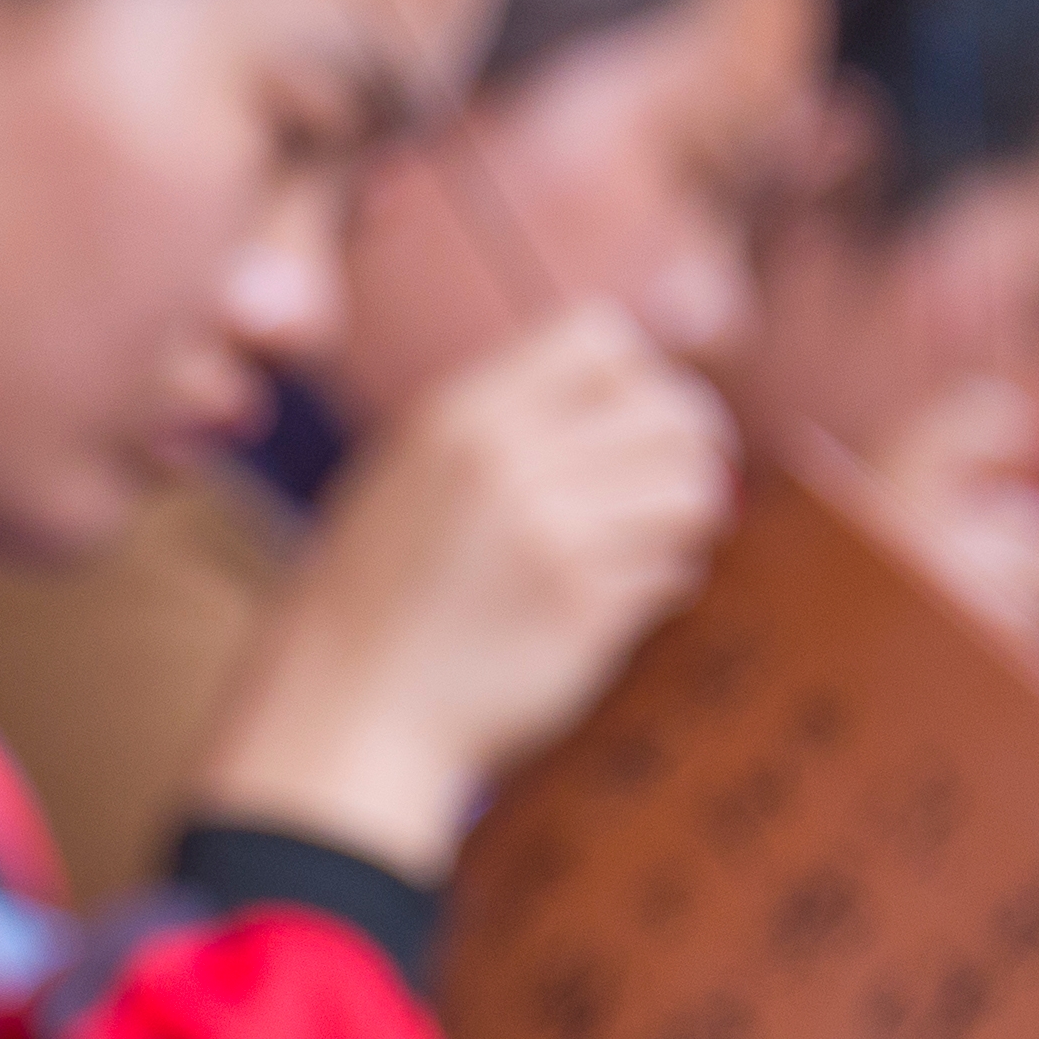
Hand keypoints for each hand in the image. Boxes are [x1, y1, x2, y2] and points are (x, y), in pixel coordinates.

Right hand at [190, 302, 735, 877]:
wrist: (348, 703)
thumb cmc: (385, 589)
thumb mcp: (417, 470)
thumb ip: (508, 422)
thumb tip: (639, 389)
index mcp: (464, 416)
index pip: (601, 336)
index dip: (631, 374)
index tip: (620, 422)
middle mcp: (513, 463)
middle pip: (670, 410)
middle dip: (686, 446)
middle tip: (664, 484)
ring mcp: (554, 538)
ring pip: (690, 491)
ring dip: (684, 517)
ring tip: (647, 541)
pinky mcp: (585, 611)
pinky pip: (673, 571)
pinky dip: (663, 580)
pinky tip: (615, 599)